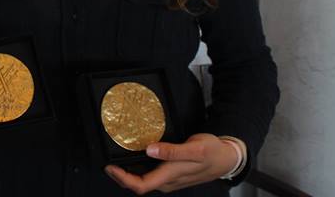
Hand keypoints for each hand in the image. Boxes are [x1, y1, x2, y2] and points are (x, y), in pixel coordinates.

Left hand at [104, 133, 239, 193]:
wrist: (227, 159)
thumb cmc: (212, 153)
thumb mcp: (195, 149)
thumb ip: (172, 151)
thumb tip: (151, 149)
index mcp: (170, 176)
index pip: (141, 185)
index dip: (122, 179)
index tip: (110, 168)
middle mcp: (168, 181)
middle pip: (138, 185)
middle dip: (121, 177)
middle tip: (108, 163)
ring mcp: (169, 179)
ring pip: (144, 181)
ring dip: (128, 174)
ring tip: (116, 160)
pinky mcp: (171, 174)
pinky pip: (150, 176)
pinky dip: (138, 170)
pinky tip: (134, 159)